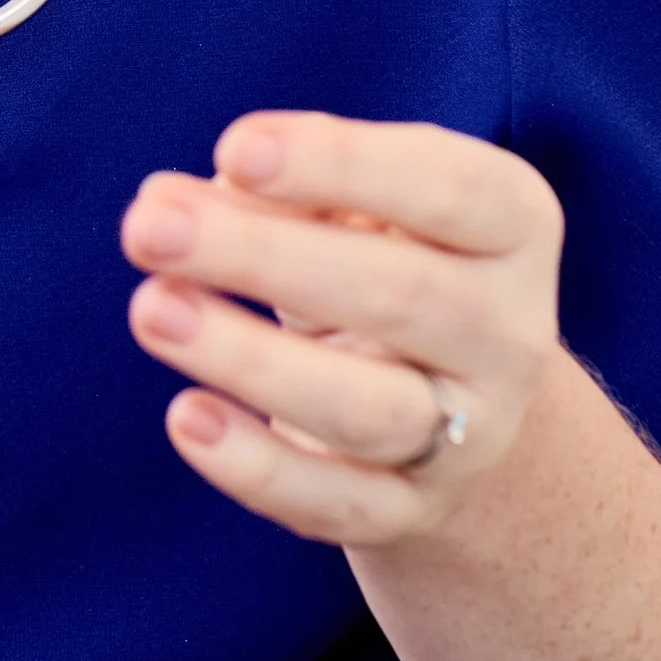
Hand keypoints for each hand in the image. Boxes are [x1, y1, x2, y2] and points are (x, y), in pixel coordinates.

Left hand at [120, 109, 564, 542]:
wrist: (458, 400)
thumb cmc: (384, 256)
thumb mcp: (367, 203)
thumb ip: (294, 184)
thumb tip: (184, 202)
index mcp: (513, 226)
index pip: (451, 187)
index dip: (343, 163)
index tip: (234, 148)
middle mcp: (509, 333)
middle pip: (398, 295)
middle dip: (262, 256)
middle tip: (148, 225)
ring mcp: (471, 434)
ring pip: (366, 408)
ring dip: (249, 359)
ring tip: (149, 308)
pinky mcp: (414, 512)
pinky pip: (337, 503)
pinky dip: (257, 468)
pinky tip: (186, 417)